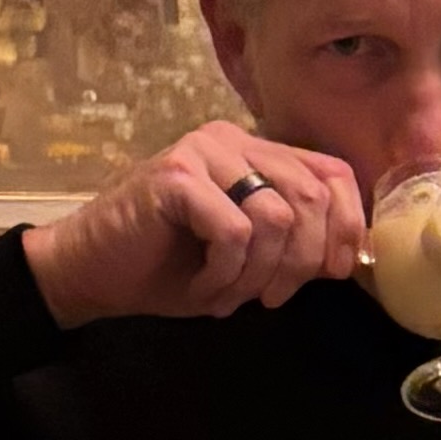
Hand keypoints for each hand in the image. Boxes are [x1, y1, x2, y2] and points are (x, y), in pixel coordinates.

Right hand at [21, 123, 365, 326]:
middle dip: (302, 262)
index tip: (335, 272)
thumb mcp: (249, 258)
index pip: (332, 173)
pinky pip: (234, 232)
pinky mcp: (175, 176)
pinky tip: (202, 286)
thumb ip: (294, 244)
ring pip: (275, 218)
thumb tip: (347, 258)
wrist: (92, 272)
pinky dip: (225, 273)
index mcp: (257, 153)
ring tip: (226, 293)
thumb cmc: (170, 267)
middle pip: (311, 197)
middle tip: (271, 298)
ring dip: (257, 275)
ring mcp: (202, 152)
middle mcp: (233, 141)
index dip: (348, 225)